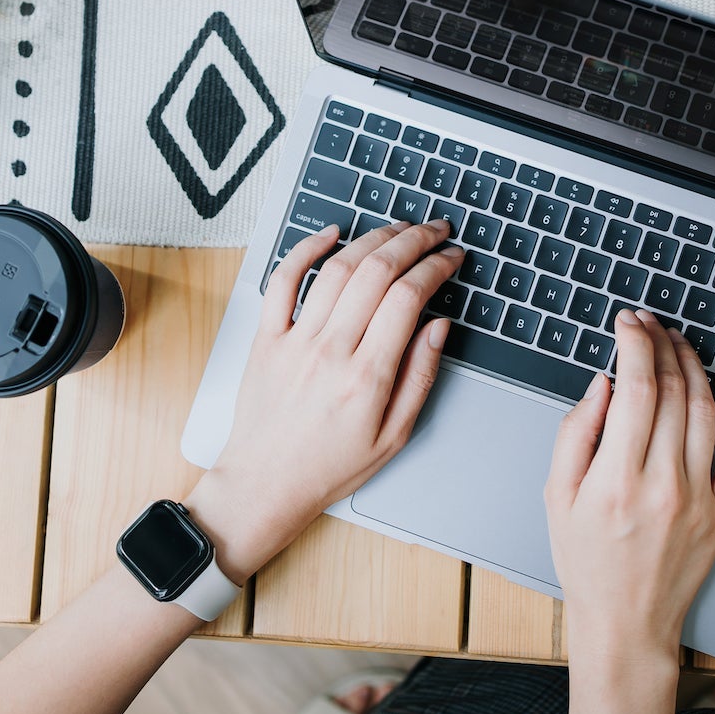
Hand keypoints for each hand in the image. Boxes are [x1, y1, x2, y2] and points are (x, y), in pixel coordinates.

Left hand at [185, 219, 463, 583]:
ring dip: (373, 238)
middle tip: (434, 231)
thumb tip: (439, 326)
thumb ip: (420, 377)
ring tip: (397, 229)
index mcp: (367, 377)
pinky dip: (306, 249)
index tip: (451, 257)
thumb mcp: (393, 436)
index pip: (409, 298)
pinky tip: (331, 233)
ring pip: (338, 268)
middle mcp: (330, 351)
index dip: (436, 267)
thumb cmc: (328, 467)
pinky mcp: (266, 338)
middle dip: (413, 240)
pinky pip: (283, 280)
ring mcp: (294, 340)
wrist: (264, 484)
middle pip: (377, 272)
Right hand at [545, 309, 714, 665]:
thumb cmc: (586, 561)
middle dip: (659, 344)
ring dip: (693, 363)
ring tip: (676, 340)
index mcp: (616, 480)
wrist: (627, 622)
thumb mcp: (556, 497)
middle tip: (647, 324)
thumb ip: (575, 434)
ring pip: (707, 408)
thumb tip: (603, 383)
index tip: (626, 323)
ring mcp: (701, 496)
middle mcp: (663, 484)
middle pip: (673, 390)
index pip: (636, 389)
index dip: (634, 344)